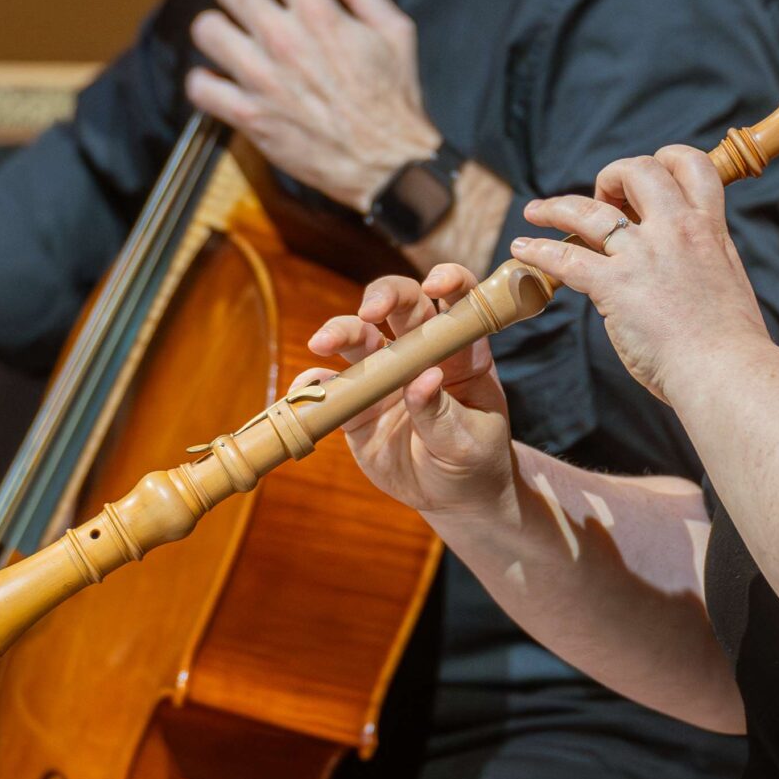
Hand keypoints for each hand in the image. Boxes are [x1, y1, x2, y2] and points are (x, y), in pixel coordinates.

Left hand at [185, 0, 440, 212]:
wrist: (386, 164)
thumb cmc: (394, 99)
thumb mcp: (396, 35)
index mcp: (320, 14)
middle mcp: (283, 39)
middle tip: (253, 7)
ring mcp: (259, 78)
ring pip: (205, 29)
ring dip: (218, 31)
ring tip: (234, 41)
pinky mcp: (246, 115)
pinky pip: (198, 86)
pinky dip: (206, 82)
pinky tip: (224, 82)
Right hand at [315, 264, 517, 523]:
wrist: (450, 498)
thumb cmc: (474, 461)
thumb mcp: (469, 442)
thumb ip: (443, 413)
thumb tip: (424, 379)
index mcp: (462, 351)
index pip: (458, 300)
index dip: (449, 281)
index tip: (436, 286)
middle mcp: (421, 351)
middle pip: (399, 304)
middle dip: (382, 295)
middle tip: (369, 311)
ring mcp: (385, 374)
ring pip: (358, 336)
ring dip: (339, 331)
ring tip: (322, 342)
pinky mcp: (356, 404)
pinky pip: (329, 385)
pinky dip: (313, 382)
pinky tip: (304, 389)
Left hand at [512, 145, 774, 404]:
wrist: (726, 371)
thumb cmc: (733, 343)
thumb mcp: (728, 280)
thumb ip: (704, 260)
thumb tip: (686, 263)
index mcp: (709, 229)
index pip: (693, 166)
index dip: (667, 159)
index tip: (649, 177)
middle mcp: (676, 231)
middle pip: (638, 171)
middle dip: (612, 176)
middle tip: (601, 198)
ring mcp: (643, 255)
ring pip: (589, 211)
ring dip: (556, 207)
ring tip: (536, 211)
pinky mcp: (616, 285)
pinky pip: (566, 258)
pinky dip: (538, 251)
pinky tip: (522, 250)